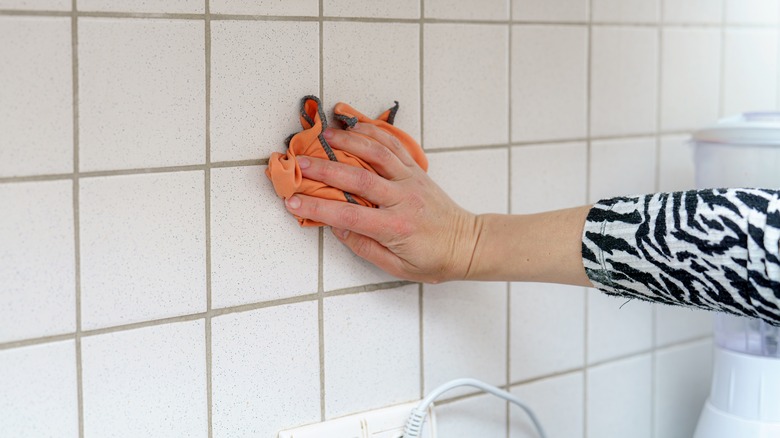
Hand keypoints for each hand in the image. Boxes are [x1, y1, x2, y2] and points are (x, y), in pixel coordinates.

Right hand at [283, 123, 480, 282]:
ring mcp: (411, 180)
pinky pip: (394, 145)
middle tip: (300, 162)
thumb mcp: (396, 267)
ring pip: (377, 153)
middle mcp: (403, 198)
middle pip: (358, 178)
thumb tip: (335, 227)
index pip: (348, 215)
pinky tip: (356, 127)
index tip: (293, 201)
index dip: (318, 207)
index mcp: (395, 227)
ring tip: (323, 137)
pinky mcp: (416, 170)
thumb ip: (363, 246)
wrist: (467, 245)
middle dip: (325, 168)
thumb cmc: (433, 260)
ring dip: (348, 141)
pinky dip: (374, 132)